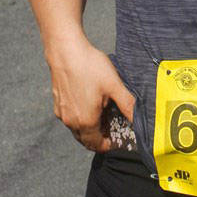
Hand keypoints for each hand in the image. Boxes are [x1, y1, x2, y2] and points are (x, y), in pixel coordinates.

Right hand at [47, 38, 134, 152]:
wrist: (66, 51)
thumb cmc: (90, 67)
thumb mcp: (114, 86)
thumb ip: (127, 105)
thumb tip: (138, 120)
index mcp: (86, 121)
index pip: (96, 145)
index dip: (108, 145)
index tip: (117, 139)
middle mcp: (71, 121)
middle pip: (86, 139)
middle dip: (100, 137)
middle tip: (113, 126)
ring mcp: (62, 113)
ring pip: (77, 129)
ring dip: (90, 128)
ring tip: (104, 114)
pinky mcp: (58, 103)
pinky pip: (71, 118)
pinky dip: (81, 118)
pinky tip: (90, 104)